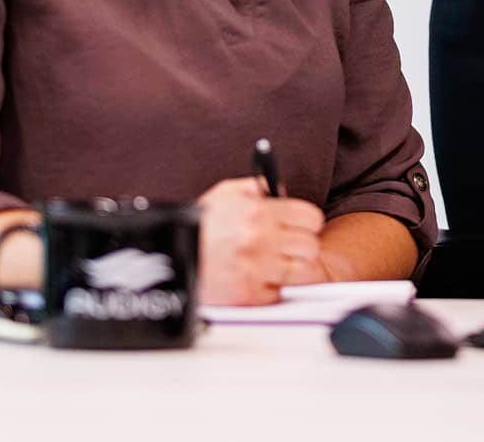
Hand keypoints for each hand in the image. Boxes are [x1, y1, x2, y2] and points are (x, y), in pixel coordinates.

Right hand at [196, 177, 325, 305]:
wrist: (172, 259)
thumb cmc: (200, 226)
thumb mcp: (227, 192)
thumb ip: (259, 187)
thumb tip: (282, 191)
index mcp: (260, 212)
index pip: (311, 218)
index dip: (309, 223)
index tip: (304, 227)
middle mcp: (261, 240)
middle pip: (310, 247)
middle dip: (303, 246)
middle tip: (292, 247)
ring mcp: (257, 269)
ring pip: (303, 273)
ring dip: (294, 269)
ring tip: (280, 265)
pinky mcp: (248, 295)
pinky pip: (279, 294)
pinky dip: (272, 289)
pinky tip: (260, 279)